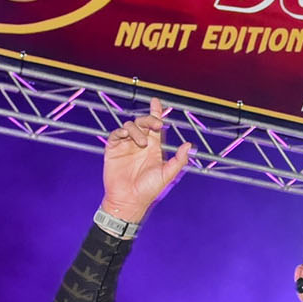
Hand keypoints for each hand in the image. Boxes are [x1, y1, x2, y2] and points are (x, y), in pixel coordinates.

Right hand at [99, 101, 188, 221]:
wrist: (128, 200)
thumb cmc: (148, 190)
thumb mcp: (167, 174)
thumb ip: (179, 160)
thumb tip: (189, 145)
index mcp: (153, 148)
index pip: (154, 126)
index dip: (155, 112)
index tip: (156, 102)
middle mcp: (139, 144)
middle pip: (143, 122)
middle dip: (149, 119)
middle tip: (156, 125)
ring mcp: (126, 146)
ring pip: (130, 126)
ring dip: (137, 130)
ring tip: (141, 144)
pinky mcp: (113, 149)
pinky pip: (116, 134)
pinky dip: (121, 132)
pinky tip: (126, 137)